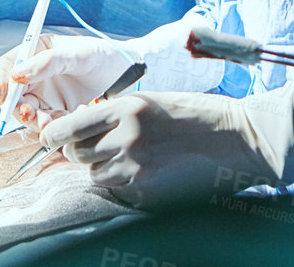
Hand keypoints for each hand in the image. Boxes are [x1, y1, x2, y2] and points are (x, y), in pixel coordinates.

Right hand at [0, 34, 134, 135]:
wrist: (128, 74)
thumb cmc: (105, 55)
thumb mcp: (79, 54)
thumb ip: (48, 62)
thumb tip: (17, 74)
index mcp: (36, 52)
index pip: (7, 66)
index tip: (0, 96)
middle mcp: (36, 76)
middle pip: (13, 95)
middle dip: (17, 107)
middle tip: (30, 114)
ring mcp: (46, 96)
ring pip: (28, 114)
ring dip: (35, 121)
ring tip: (52, 122)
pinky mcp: (57, 114)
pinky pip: (47, 125)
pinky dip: (54, 127)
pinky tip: (70, 121)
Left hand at [42, 92, 270, 206]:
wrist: (241, 140)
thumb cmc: (201, 115)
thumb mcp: (155, 101)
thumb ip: (119, 113)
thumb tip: (86, 127)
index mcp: (129, 108)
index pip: (70, 126)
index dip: (55, 135)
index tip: (51, 138)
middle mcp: (127, 138)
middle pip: (77, 154)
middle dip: (82, 152)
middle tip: (100, 147)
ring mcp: (137, 168)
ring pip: (95, 176)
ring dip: (103, 169)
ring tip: (132, 159)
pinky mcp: (148, 192)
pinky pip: (119, 191)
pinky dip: (125, 184)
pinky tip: (149, 172)